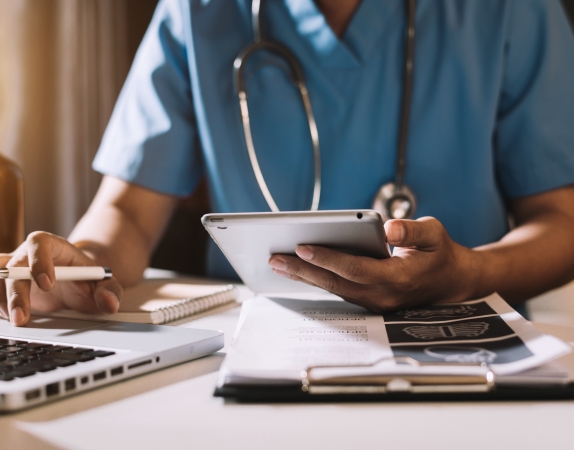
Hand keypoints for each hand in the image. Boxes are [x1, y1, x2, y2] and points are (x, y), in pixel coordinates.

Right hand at [0, 232, 121, 325]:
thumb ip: (110, 291)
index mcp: (54, 246)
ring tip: (15, 320)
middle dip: (16, 292)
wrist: (78, 283)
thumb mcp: (105, 283)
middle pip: (14, 265)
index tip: (47, 284)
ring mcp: (15, 270)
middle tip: (22, 316)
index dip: (39, 261)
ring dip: (2, 299)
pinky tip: (7, 318)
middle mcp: (29, 255)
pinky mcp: (7, 286)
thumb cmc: (89, 279)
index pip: (40, 243)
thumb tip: (110, 303)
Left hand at [268, 217, 476, 312]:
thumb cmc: (440, 254)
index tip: (303, 247)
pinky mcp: (369, 300)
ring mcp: (374, 302)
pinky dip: (318, 279)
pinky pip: (339, 290)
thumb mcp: (434, 234)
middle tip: (276, 258)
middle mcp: (383, 295)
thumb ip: (412, 231)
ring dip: (306, 276)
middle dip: (304, 270)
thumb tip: (389, 229)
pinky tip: (300, 269)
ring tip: (279, 263)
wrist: (451, 282)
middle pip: (336, 283)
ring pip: (334, 289)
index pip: (355, 269)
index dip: (328, 258)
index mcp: (398, 278)